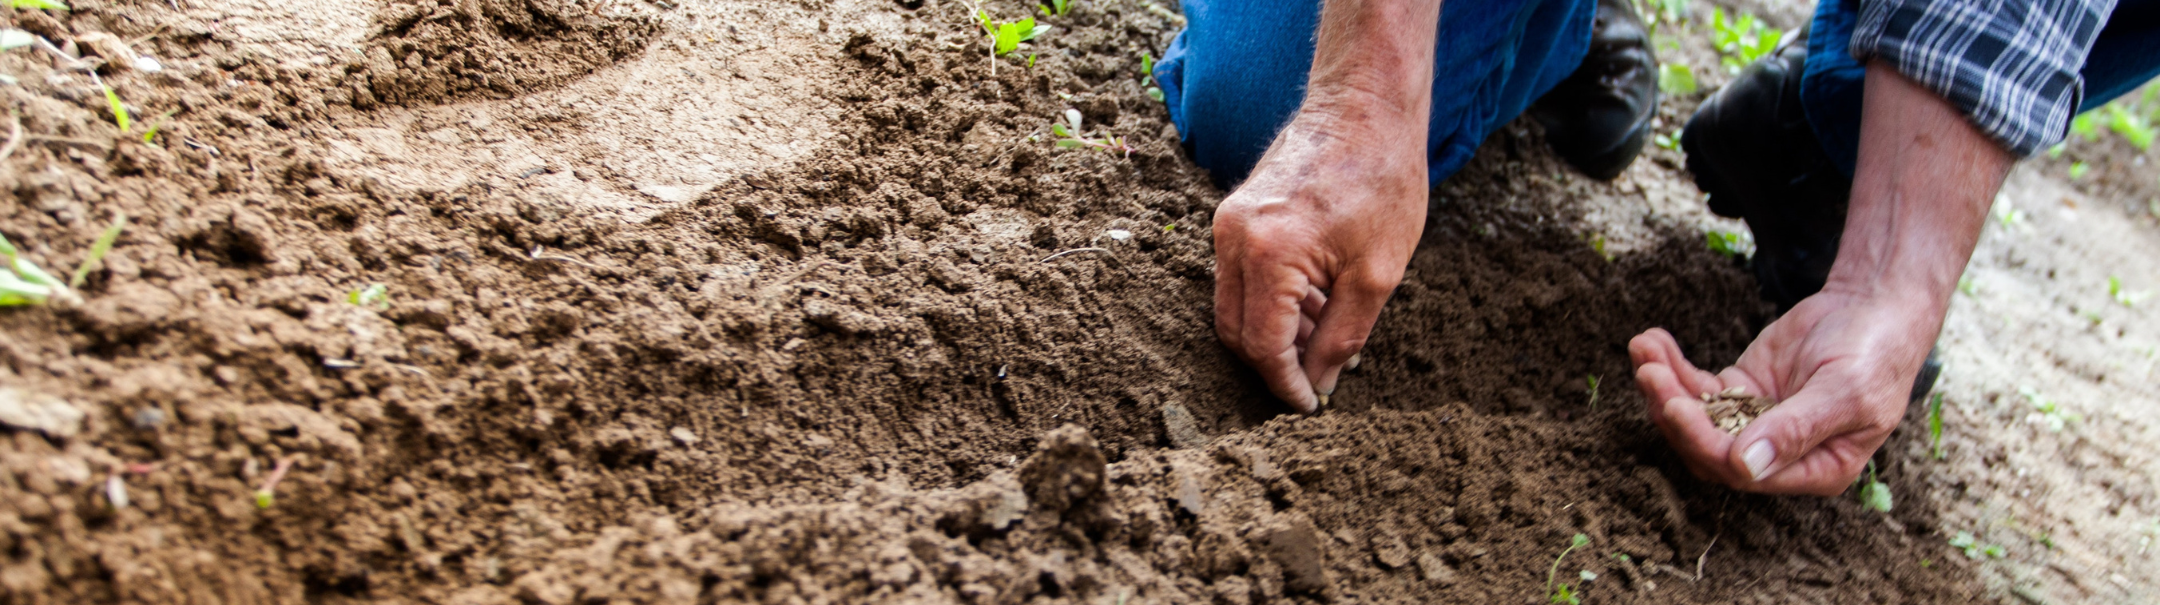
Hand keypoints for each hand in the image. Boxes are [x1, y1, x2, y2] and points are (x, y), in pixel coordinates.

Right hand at [1213, 104, 1427, 411]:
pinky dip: (1271, 301)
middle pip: (1235, 331)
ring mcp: (1228, 223)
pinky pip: (1240, 276)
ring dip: (1275, 333)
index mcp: (1269, 254)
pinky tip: (1316, 305)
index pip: (1262, 346)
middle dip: (1274, 364)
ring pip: (1234, 306)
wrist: (1365, 107)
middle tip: (1317, 380)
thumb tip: (1319, 384)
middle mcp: (1234, 238)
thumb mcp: (1377, 275)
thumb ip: (1342, 338)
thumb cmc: (1382, 181)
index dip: (1285, 385)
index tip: (1310, 407)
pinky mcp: (1234, 213)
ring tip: (1327, 338)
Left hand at [1633, 63, 2011, 494]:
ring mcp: (1755, 421)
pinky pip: (1697, 387)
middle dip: (1674, 412)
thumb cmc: (1876, 352)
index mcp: (1814, 470)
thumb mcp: (1845, 391)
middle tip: (1649, 372)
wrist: (1877, 305)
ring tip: (1644, 349)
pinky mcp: (1740, 390)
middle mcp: (1778, 454)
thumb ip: (1796, 429)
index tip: (1676, 405)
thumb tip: (1745, 468)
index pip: (1744, 472)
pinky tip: (1652, 341)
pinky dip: (1672, 366)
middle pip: (1709, 448)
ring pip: (1696, 417)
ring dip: (1664, 386)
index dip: (1705, 443)